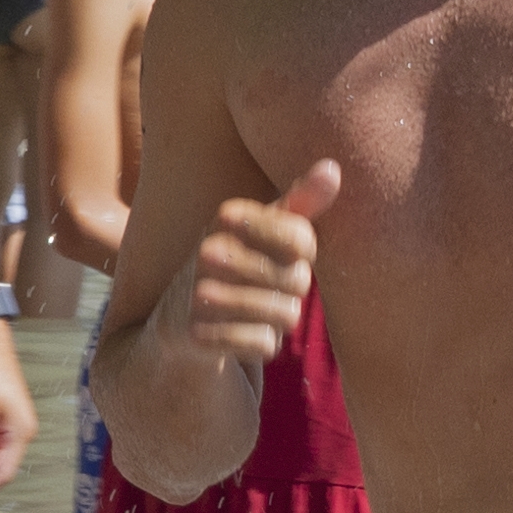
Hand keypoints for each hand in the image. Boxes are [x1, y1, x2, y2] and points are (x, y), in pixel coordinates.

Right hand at [179, 159, 337, 370]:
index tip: (282, 255)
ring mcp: (200, 294)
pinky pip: (265, 344)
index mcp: (228, 217)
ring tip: (252, 311)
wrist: (180, 316)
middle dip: (291, 292)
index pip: (303, 240)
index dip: (303, 255)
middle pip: (298, 280)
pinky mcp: (198, 335)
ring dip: (278, 320)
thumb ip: (301, 200)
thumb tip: (333, 168)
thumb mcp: (266, 228)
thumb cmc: (239, 264)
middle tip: (263, 288)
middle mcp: (209, 252)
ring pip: (286, 316)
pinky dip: (261, 344)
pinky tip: (238, 333)